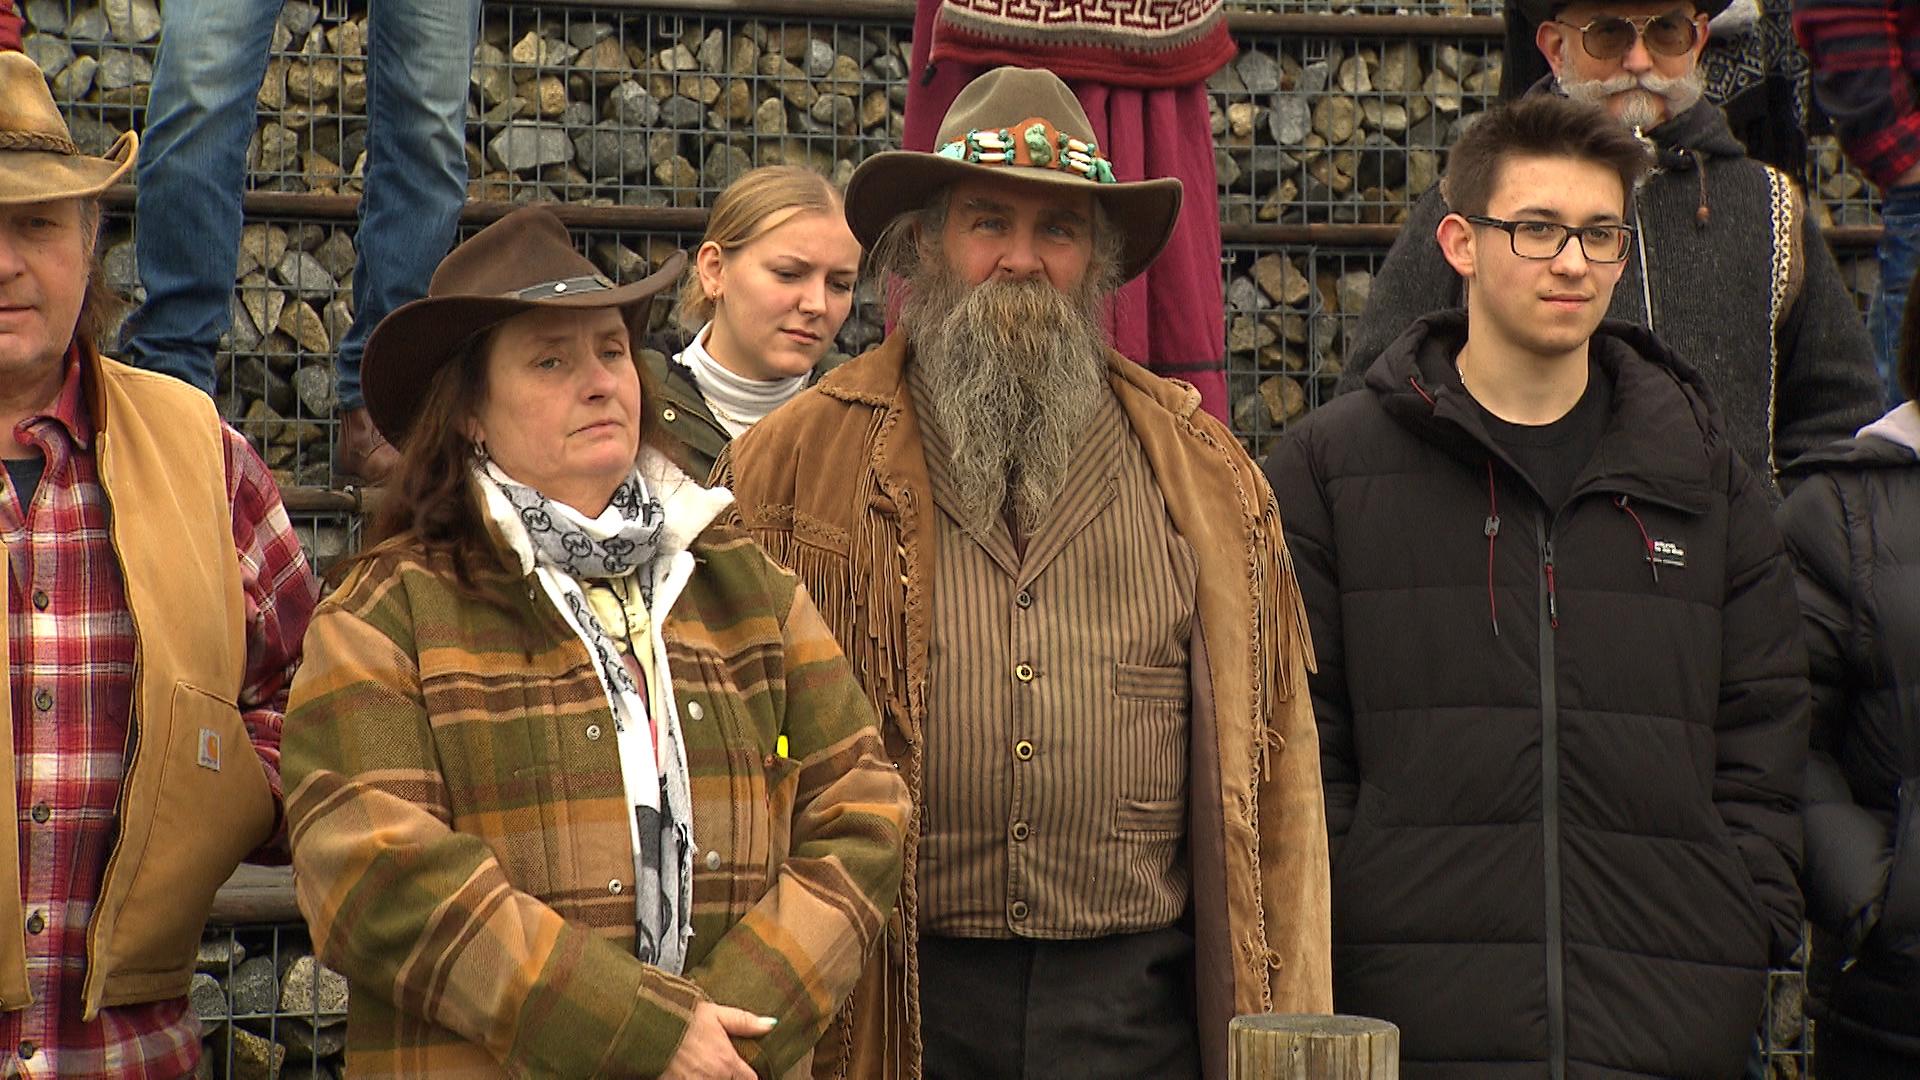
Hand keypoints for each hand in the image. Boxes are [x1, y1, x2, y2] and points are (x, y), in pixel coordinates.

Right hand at [660, 1003, 774, 1079]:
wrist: (645, 1025)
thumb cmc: (680, 1016)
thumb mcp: (716, 1013)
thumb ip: (744, 1022)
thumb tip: (771, 1024)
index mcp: (726, 1062)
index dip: (747, 1075)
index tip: (744, 1070)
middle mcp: (712, 1079)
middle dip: (726, 1076)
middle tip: (717, 1065)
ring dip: (708, 1077)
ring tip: (701, 1067)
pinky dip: (690, 1078)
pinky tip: (687, 1071)